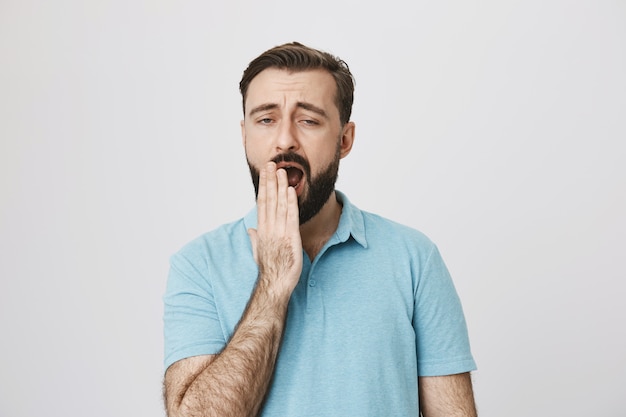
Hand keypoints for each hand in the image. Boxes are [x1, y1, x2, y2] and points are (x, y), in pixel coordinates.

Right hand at [248, 162, 302, 298]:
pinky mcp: (291, 238)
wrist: (274, 284)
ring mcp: (279, 232)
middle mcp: (268, 228)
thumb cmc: (269, 270)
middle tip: (271, 164)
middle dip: (270, 181)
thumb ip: (255, 238)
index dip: (264, 186)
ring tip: (282, 171)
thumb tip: (250, 230)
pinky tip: (291, 191)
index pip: (262, 203)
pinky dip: (291, 203)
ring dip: (280, 187)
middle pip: (268, 200)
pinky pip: (291, 217)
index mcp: (262, 230)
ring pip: (279, 205)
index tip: (265, 173)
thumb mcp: (259, 252)